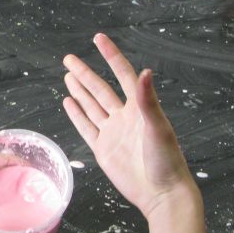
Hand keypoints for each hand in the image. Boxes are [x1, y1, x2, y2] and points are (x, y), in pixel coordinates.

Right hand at [62, 33, 196, 218]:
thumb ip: (148, 100)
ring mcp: (112, 133)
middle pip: (100, 89)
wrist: (160, 193)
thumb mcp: (158, 128)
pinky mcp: (103, 149)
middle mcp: (124, 117)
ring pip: (91, 106)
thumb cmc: (166, 160)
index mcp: (139, 108)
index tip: (98, 39)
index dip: (110, 56)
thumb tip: (145, 71)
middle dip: (85, 73)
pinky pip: (87, 127)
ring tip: (67, 75)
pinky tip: (68, 102)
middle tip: (69, 58)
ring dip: (80, 91)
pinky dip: (77, 114)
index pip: (122, 74)